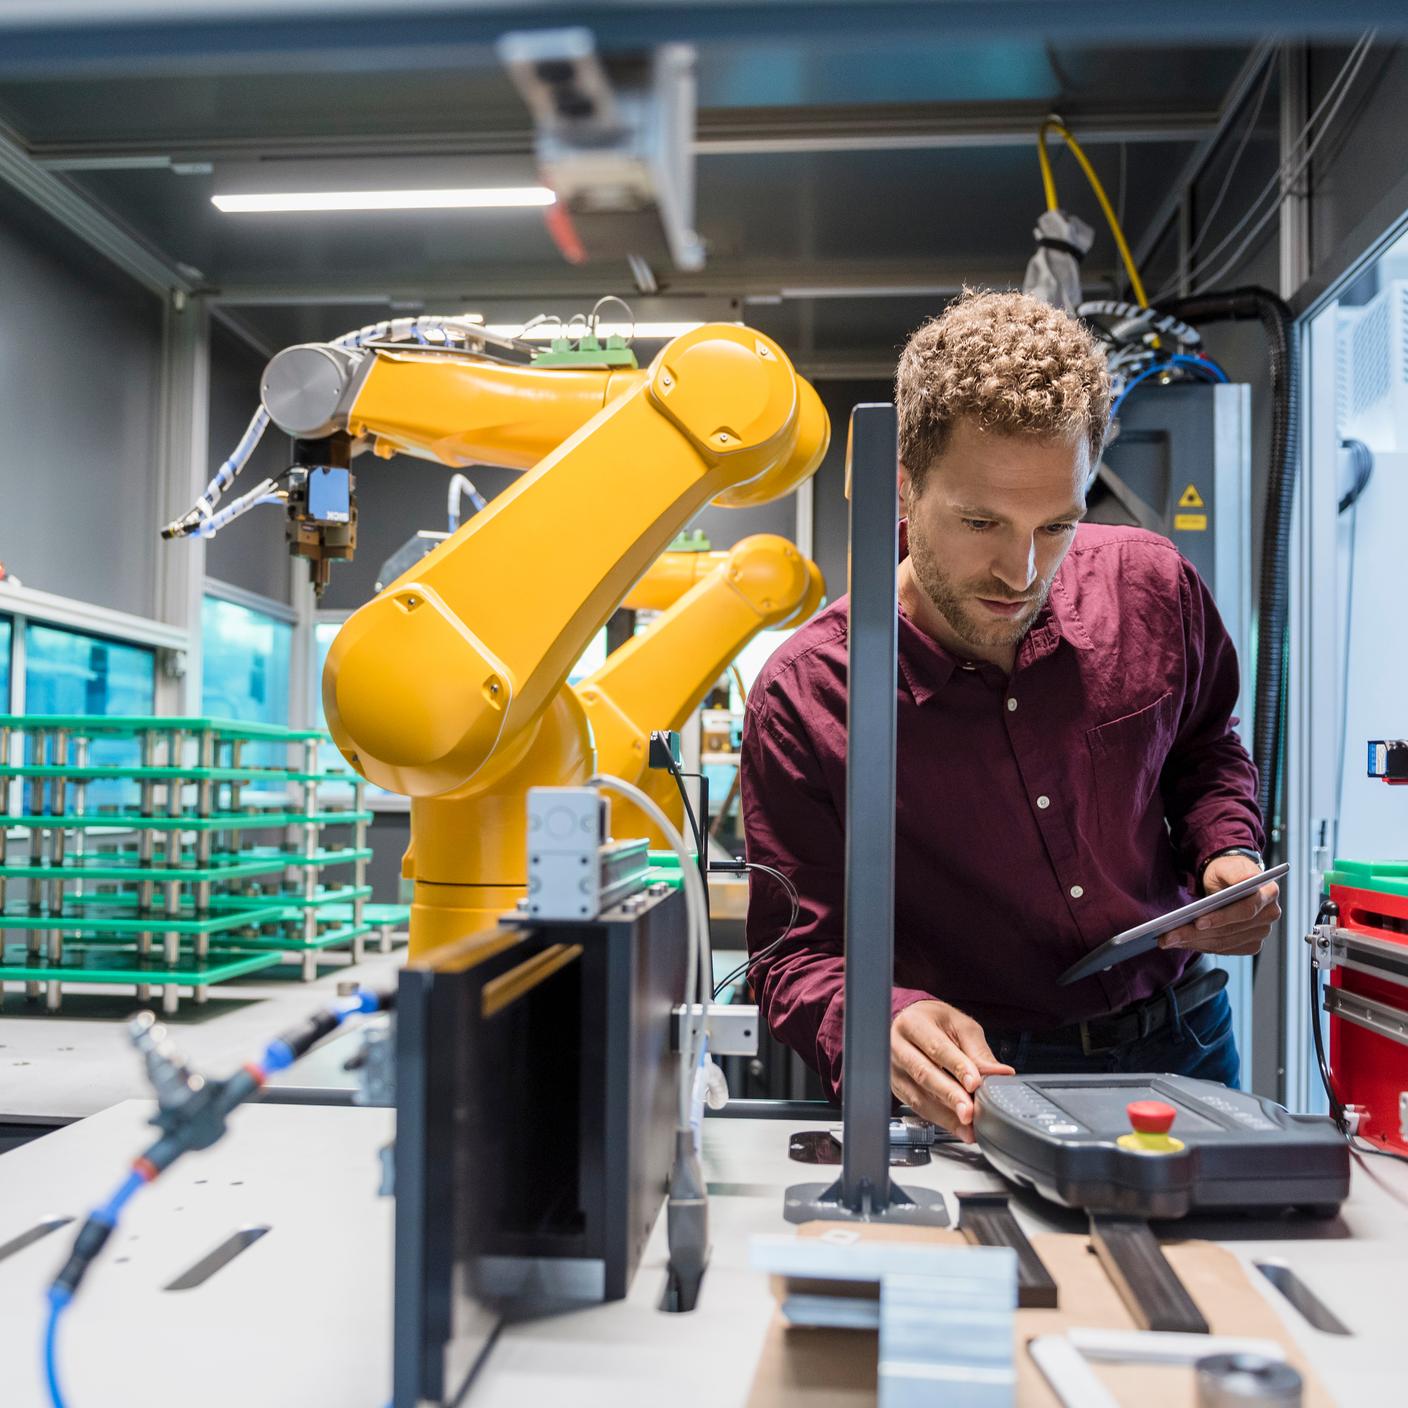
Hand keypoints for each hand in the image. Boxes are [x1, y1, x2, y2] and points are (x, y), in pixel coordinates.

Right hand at [891, 1000, 1014, 1143]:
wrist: (912, 1023)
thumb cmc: (936, 1022)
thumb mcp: (960, 1026)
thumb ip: (978, 1051)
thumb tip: (999, 1073)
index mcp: (914, 1023)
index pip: (936, 1047)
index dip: (957, 1067)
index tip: (974, 1083)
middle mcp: (898, 1045)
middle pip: (923, 1073)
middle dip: (950, 1095)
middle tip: (970, 1111)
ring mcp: (894, 1068)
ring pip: (918, 1095)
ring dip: (945, 1114)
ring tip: (968, 1126)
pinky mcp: (897, 1087)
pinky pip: (917, 1107)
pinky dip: (940, 1120)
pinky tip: (958, 1127)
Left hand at [1158, 853, 1280, 956]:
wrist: (1230, 879)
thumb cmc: (1228, 870)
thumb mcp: (1228, 865)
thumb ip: (1236, 873)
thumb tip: (1244, 881)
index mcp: (1269, 893)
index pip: (1246, 910)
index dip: (1222, 918)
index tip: (1198, 922)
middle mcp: (1269, 915)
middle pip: (1230, 931)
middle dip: (1196, 934)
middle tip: (1168, 936)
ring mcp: (1261, 932)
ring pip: (1223, 943)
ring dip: (1193, 943)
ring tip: (1168, 940)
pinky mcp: (1250, 944)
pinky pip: (1223, 949)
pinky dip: (1200, 946)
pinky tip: (1181, 942)